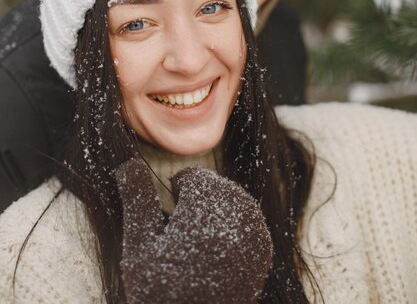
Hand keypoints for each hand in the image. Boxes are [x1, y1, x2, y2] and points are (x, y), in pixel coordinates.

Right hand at [116, 157, 272, 303]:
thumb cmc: (161, 290)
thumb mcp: (140, 246)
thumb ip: (137, 199)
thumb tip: (128, 161)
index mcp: (208, 209)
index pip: (194, 178)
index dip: (177, 193)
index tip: (170, 218)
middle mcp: (238, 217)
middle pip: (216, 187)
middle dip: (198, 201)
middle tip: (182, 233)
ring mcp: (256, 234)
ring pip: (232, 201)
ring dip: (214, 211)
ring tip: (197, 241)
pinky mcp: (263, 250)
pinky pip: (246, 220)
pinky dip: (230, 226)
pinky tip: (215, 251)